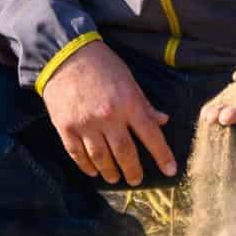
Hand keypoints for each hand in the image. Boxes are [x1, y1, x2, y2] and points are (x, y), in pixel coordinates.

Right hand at [42, 42, 177, 185]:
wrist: (64, 55)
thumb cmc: (101, 64)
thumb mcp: (128, 80)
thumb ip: (144, 104)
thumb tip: (162, 120)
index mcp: (128, 104)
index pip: (151, 135)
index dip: (162, 155)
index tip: (170, 170)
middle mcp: (108, 117)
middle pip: (125, 153)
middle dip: (133, 170)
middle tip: (136, 180)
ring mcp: (85, 124)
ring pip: (101, 158)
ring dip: (110, 172)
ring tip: (114, 178)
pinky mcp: (66, 127)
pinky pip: (77, 154)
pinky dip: (86, 166)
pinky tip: (93, 172)